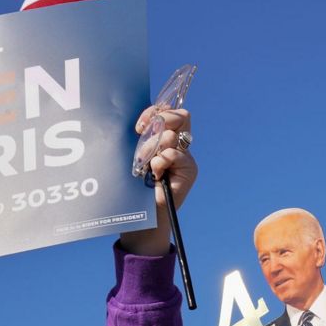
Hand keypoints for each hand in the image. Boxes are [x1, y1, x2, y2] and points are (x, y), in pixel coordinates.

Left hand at [119, 107, 196, 255]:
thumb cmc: (136, 186)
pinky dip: (160, 162)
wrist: (145, 214)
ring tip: (144, 164)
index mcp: (166, 138)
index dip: (156, 112)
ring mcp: (186, 157)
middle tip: (144, 135)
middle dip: (160, 121)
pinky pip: (174, 154)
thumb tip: (140, 124)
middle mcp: (179, 145)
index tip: (139, 126)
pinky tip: (155, 174)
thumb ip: (142, 139)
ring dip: (152, 148)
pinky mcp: (189, 169)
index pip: (170, 112)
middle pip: (181, 116)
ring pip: (171, 136)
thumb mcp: (136, 156)